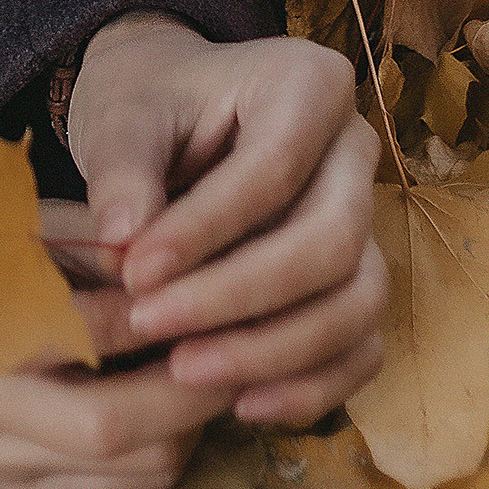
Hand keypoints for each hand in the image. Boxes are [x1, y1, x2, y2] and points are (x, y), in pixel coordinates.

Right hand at [0, 189, 249, 488]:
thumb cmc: (6, 253)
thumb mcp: (45, 226)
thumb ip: (99, 241)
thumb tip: (162, 260)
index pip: (79, 333)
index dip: (155, 313)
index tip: (210, 292)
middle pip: (106, 425)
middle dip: (188, 389)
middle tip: (238, 349)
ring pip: (128, 467)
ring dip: (188, 422)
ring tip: (214, 371)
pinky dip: (167, 452)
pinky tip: (178, 409)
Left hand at [64, 14, 384, 428]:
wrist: (171, 117)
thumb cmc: (151, 107)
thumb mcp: (123, 115)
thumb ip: (122, 168)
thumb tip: (120, 238)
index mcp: (309, 84)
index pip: (275, 167)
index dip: (206, 229)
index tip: (133, 272)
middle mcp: (356, 149)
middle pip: (333, 241)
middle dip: (240, 297)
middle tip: (150, 325)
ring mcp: (369, 218)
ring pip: (358, 301)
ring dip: (275, 350)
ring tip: (186, 371)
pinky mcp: (358, 279)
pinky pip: (361, 346)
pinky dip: (311, 385)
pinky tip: (240, 403)